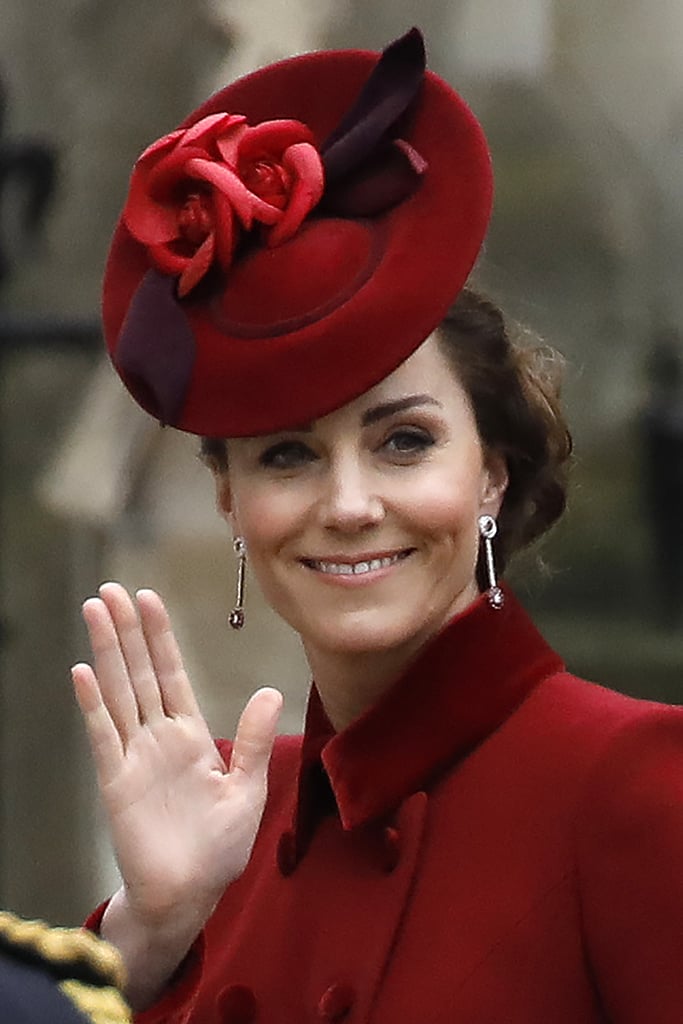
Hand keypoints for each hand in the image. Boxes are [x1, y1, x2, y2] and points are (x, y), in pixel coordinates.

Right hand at [72, 583, 282, 931]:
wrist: (190, 895)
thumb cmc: (218, 847)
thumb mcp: (247, 789)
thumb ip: (251, 740)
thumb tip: (270, 691)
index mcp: (190, 736)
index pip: (172, 673)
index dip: (159, 637)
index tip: (149, 599)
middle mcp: (158, 738)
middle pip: (139, 672)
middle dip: (127, 630)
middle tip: (111, 589)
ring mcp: (134, 757)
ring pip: (118, 693)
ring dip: (106, 651)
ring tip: (95, 611)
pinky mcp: (118, 783)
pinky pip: (104, 737)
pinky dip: (93, 705)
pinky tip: (83, 672)